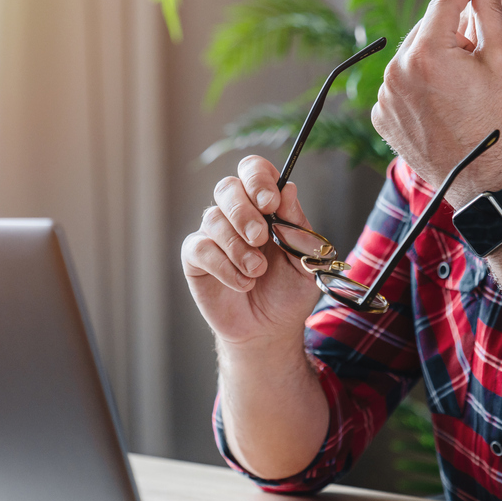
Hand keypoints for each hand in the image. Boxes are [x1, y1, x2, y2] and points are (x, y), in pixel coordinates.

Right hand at [181, 156, 322, 349]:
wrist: (270, 329)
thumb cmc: (289, 291)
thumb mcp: (305, 259)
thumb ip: (297, 227)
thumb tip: (288, 190)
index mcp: (265, 205)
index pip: (255, 171)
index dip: (258, 179)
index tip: (270, 202)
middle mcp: (237, 213)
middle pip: (227, 187)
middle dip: (244, 211)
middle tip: (260, 238)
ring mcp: (214, 234)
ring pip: (213, 218)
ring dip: (238, 247)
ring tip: (257, 271)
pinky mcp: (196, 258)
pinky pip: (200, 248)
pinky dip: (224, 266)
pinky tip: (243, 283)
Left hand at [372, 0, 501, 204]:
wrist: (483, 178)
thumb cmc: (498, 121)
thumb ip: (491, 16)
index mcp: (428, 53)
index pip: (443, 3)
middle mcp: (397, 71)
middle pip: (424, 30)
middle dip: (448, 31)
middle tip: (474, 48)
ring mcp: (386, 96)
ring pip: (410, 58)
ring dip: (431, 59)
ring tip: (459, 84)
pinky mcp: (383, 117)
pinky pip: (399, 86)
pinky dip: (416, 85)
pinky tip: (441, 102)